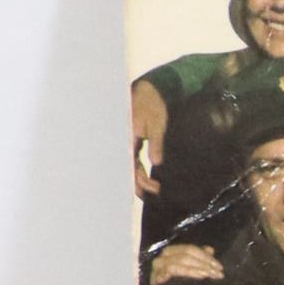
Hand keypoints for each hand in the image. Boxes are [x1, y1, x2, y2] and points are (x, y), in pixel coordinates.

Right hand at [131, 78, 168, 197]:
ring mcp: (128, 140)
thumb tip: (155, 162)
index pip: (129, 163)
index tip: (143, 191)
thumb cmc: (154, 106)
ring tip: (155, 188)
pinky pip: (133, 158)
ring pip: (131, 163)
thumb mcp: (157, 125)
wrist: (151, 92)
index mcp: (128, 137)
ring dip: (141, 176)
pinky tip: (148, 176)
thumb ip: (155, 143)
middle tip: (154, 192)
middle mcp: (125, 140)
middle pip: (128, 166)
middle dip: (139, 181)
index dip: (135, 179)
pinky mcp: (133, 139)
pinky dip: (140, 168)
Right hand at [148, 243, 223, 284]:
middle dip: (204, 262)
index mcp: (171, 253)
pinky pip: (173, 269)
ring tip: (210, 275)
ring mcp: (158, 266)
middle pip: (186, 252)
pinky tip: (200, 276)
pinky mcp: (156, 276)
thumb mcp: (193, 273)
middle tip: (217, 273)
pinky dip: (189, 271)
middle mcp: (163, 257)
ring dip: (199, 267)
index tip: (220, 267)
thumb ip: (200, 259)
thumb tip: (210, 249)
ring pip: (181, 260)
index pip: (190, 249)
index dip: (206, 256)